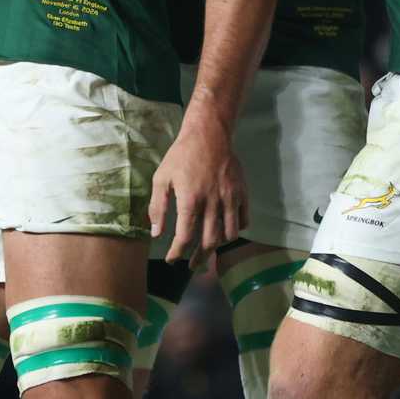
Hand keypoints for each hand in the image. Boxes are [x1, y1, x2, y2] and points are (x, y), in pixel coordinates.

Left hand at [148, 109, 247, 266]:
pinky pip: (243, 220)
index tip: (172, 259)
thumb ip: (158, 207)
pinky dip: (235, 229)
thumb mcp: (162, 177)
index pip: (184, 238)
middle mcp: (212, 203)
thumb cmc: (182, 155)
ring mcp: (230, 198)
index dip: (177, 253)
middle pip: (208, 243)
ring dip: (218, 246)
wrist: (209, 133)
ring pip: (228, 235)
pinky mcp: (241, 192)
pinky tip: (225, 229)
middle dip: (198, 259)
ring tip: (208, 249)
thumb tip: (156, 234)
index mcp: (190, 200)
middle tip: (191, 265)